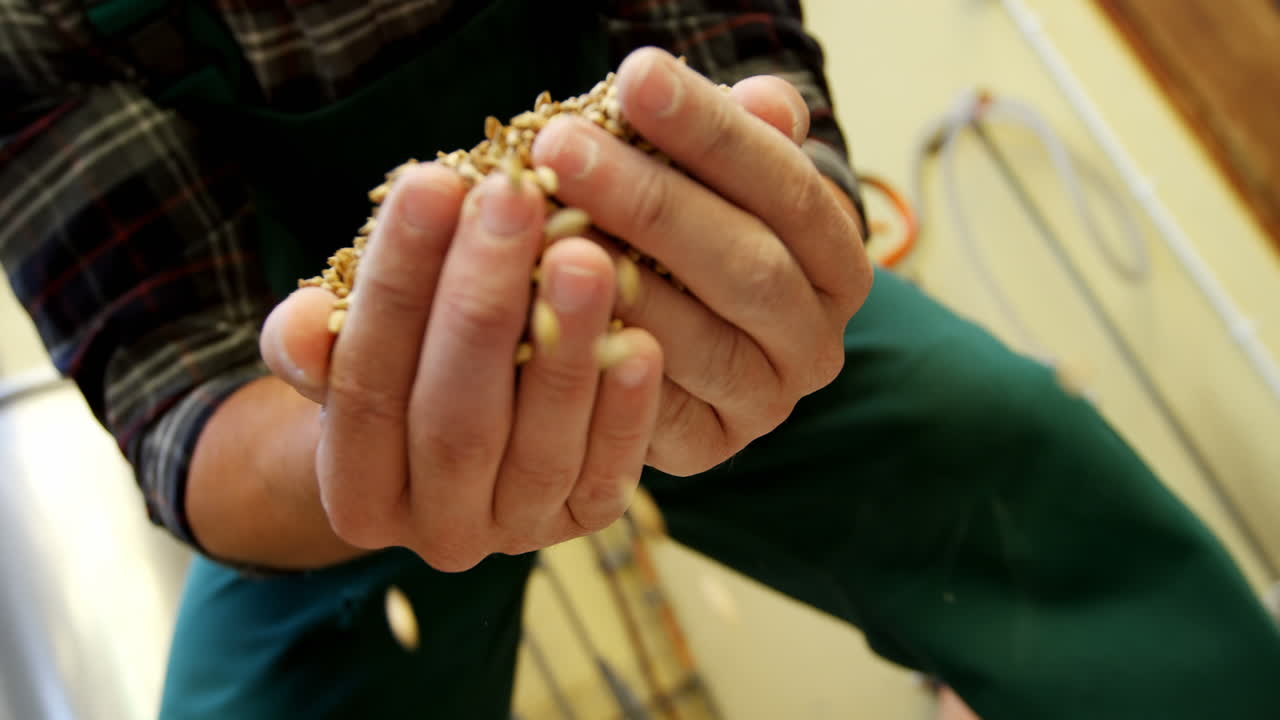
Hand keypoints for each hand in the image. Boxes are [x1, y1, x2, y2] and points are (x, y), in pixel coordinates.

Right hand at [262, 167, 663, 570]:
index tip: (430, 182)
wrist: (458, 445)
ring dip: (565, 347)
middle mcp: (435, 532)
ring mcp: (516, 533)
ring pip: (537, 445)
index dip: (396, 282)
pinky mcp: (586, 521)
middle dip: (481, 300)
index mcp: (357, 493)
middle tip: (514, 198)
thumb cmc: (402, 370)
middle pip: (453, 418)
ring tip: (585, 255)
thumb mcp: (347, 352)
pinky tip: (645, 342)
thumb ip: (315, 341)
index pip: (367, 384)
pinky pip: (608, 471)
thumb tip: (298, 324)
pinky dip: (626, 410)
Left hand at [530, 47, 871, 474]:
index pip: (788, 189)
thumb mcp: (724, 179)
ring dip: (612, 276)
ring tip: (534, 220)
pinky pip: (650, 404)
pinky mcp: (707, 446)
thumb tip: (764, 101)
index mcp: (837, 262)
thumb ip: (745, 138)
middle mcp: (818, 341)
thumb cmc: (694, 235)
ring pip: (697, 338)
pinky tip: (531, 299)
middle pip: (747, 266)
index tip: (636, 78)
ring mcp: (767, 402)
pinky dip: (594, 349)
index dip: (713, 134)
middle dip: (649, 200)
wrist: (677, 349)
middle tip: (562, 147)